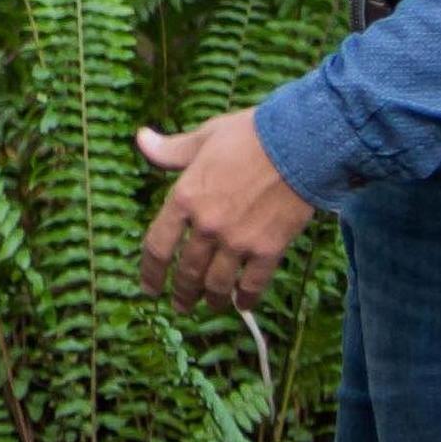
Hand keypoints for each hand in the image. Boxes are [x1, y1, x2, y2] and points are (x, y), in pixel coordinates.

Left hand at [136, 108, 313, 311]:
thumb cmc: (250, 135)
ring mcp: (237, 240)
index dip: (151, 272)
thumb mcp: (204, 137)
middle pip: (188, 271)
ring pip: (217, 284)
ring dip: (211, 300)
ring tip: (209, 306)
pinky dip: (245, 299)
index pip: (158, 246)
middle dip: (183, 293)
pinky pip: (252, 285)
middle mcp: (207, 225)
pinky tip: (241, 304)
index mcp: (185, 197)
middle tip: (181, 305)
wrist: (299, 144)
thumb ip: (171, 150)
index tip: (149, 288)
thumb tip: (142, 139)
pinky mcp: (268, 250)